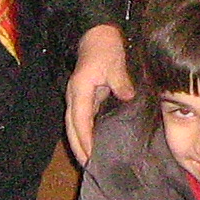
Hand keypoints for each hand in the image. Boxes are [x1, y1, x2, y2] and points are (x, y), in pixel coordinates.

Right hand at [66, 24, 134, 163]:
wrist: (96, 33)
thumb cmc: (105, 47)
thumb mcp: (115, 64)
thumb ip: (120, 83)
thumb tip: (127, 98)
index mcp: (80, 90)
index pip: (80, 120)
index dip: (85, 139)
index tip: (91, 155)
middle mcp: (74, 96)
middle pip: (71, 127)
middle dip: (78, 147)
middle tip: (89, 166)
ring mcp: (77, 96)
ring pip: (74, 125)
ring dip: (79, 142)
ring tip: (89, 160)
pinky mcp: (84, 96)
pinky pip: (82, 118)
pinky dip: (85, 132)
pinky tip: (93, 142)